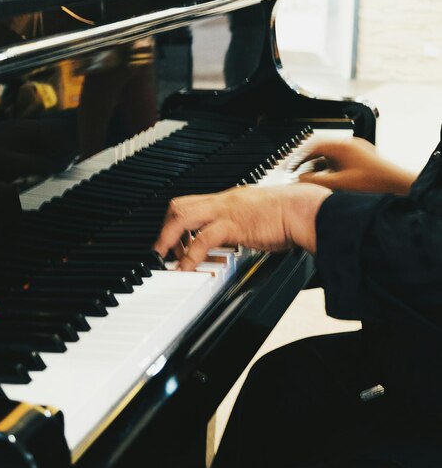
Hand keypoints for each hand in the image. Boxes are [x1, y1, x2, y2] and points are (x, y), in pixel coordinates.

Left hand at [153, 183, 330, 270]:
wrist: (306, 210)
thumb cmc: (293, 214)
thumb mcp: (262, 217)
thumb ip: (247, 226)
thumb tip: (244, 238)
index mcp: (230, 198)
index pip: (193, 203)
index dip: (177, 221)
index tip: (173, 240)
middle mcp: (223, 200)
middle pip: (179, 205)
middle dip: (165, 229)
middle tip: (161, 250)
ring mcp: (226, 211)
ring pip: (182, 217)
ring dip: (168, 240)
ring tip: (164, 259)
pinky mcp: (233, 225)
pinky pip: (201, 240)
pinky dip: (189, 256)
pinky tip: (186, 269)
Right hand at [296, 136, 415, 194]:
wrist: (396, 183)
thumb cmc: (372, 182)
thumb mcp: (338, 184)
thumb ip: (316, 181)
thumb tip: (299, 179)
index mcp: (342, 146)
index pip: (314, 146)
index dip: (300, 157)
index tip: (293, 166)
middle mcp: (349, 144)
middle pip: (322, 148)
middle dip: (310, 160)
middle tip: (301, 170)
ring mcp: (357, 148)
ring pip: (332, 154)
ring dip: (322, 164)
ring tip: (315, 176)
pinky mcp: (363, 156)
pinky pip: (342, 158)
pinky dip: (333, 166)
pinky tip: (332, 178)